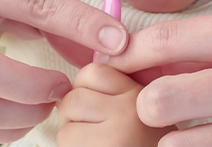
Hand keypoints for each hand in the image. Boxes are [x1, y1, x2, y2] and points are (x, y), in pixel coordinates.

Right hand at [0, 0, 128, 143]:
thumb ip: (67, 12)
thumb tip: (108, 49)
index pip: (33, 5)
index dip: (78, 26)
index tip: (115, 43)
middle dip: (33, 88)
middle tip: (65, 88)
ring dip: (22, 115)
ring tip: (47, 102)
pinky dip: (4, 129)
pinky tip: (26, 113)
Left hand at [57, 63, 171, 146]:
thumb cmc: (146, 143)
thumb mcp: (145, 114)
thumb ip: (118, 93)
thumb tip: (75, 84)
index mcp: (143, 94)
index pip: (93, 72)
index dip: (85, 89)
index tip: (96, 108)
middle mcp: (131, 111)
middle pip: (74, 97)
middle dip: (72, 115)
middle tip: (91, 132)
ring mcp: (115, 136)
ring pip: (65, 123)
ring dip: (71, 137)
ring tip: (96, 146)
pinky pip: (65, 142)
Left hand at [105, 9, 211, 146]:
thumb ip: (204, 44)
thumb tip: (135, 56)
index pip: (163, 40)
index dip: (126, 55)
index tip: (113, 64)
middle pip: (159, 100)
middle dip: (144, 107)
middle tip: (150, 108)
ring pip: (176, 146)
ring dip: (171, 141)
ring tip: (184, 130)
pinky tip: (211, 142)